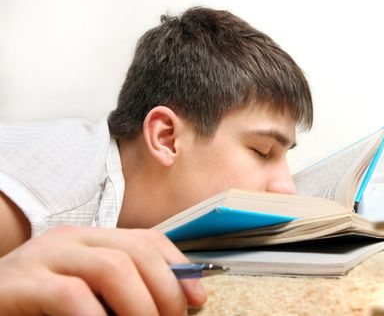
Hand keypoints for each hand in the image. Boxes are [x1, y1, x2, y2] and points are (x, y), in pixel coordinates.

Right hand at [0, 226, 206, 314]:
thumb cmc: (37, 307)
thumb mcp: (87, 294)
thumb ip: (119, 292)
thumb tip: (171, 305)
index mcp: (90, 240)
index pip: (147, 239)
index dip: (179, 268)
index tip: (199, 299)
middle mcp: (70, 239)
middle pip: (137, 250)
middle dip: (166, 290)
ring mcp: (44, 256)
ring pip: (113, 266)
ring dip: (141, 306)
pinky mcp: (20, 283)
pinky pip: (72, 296)